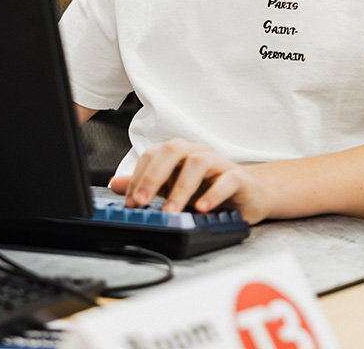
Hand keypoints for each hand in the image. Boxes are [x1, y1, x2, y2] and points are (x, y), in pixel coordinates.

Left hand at [108, 138, 271, 223]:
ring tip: (171, 211)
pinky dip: (213, 194)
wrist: (248, 194)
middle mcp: (197, 151)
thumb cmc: (208, 188)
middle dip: (153, 176)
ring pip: (198, 163)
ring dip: (181, 188)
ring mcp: (218, 162)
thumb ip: (145, 184)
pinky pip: (226, 180)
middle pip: (172, 151)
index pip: (152, 156)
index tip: (130, 202)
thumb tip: (115, 184)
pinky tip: (201, 209)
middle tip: (142, 202)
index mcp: (178, 152)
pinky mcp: (238, 177)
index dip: (138, 177)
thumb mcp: (171, 187)